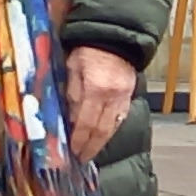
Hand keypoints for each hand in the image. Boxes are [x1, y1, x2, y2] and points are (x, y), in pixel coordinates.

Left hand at [65, 46, 137, 163]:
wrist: (115, 36)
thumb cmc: (86, 49)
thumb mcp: (71, 67)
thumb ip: (70, 93)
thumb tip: (66, 118)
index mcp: (95, 88)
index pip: (85, 122)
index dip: (78, 140)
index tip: (71, 152)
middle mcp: (112, 96)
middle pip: (100, 130)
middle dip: (89, 147)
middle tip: (79, 159)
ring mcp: (123, 98)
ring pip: (112, 127)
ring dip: (100, 143)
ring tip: (89, 154)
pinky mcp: (129, 96)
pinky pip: (119, 119)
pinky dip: (109, 132)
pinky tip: (102, 139)